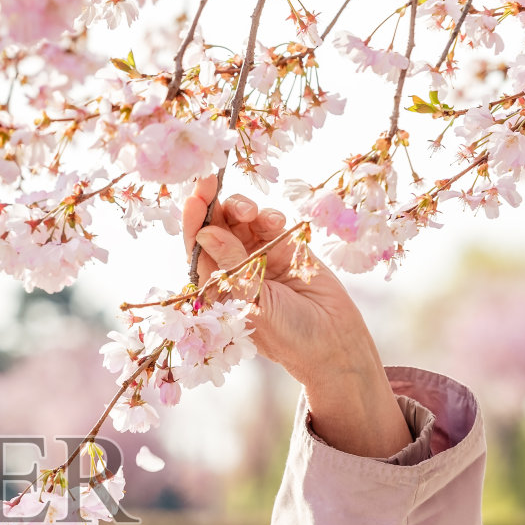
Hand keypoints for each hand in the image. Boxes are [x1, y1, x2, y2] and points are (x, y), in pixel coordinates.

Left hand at [181, 174, 412, 459]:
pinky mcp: (285, 247)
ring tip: (251, 212)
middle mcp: (233, 267)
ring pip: (242, 219)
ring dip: (242, 208)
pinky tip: (276, 222)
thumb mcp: (252, 301)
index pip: (197, 247)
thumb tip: (204, 232)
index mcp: (215, 284)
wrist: (331, 341)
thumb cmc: (285, 333)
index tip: (194, 195)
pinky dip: (270, 216)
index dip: (193, 219)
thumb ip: (231, 265)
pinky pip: (271, 222)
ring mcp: (259, 255)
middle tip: (214, 182)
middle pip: (216, 226)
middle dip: (214, 203)